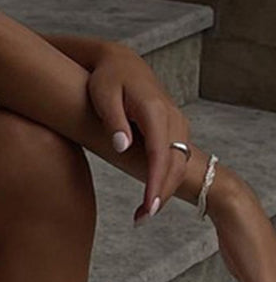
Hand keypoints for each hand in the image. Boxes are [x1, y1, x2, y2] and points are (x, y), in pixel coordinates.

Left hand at [87, 44, 191, 220]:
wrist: (121, 61)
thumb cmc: (106, 78)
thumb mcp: (102, 96)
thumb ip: (113, 121)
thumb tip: (122, 147)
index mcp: (155, 111)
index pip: (160, 154)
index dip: (155, 183)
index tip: (148, 206)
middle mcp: (173, 119)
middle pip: (175, 165)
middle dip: (161, 194)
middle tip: (142, 220)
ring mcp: (178, 125)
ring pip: (178, 166)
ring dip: (163, 191)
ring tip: (142, 216)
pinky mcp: (175, 131)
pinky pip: (174, 160)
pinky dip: (164, 181)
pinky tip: (149, 198)